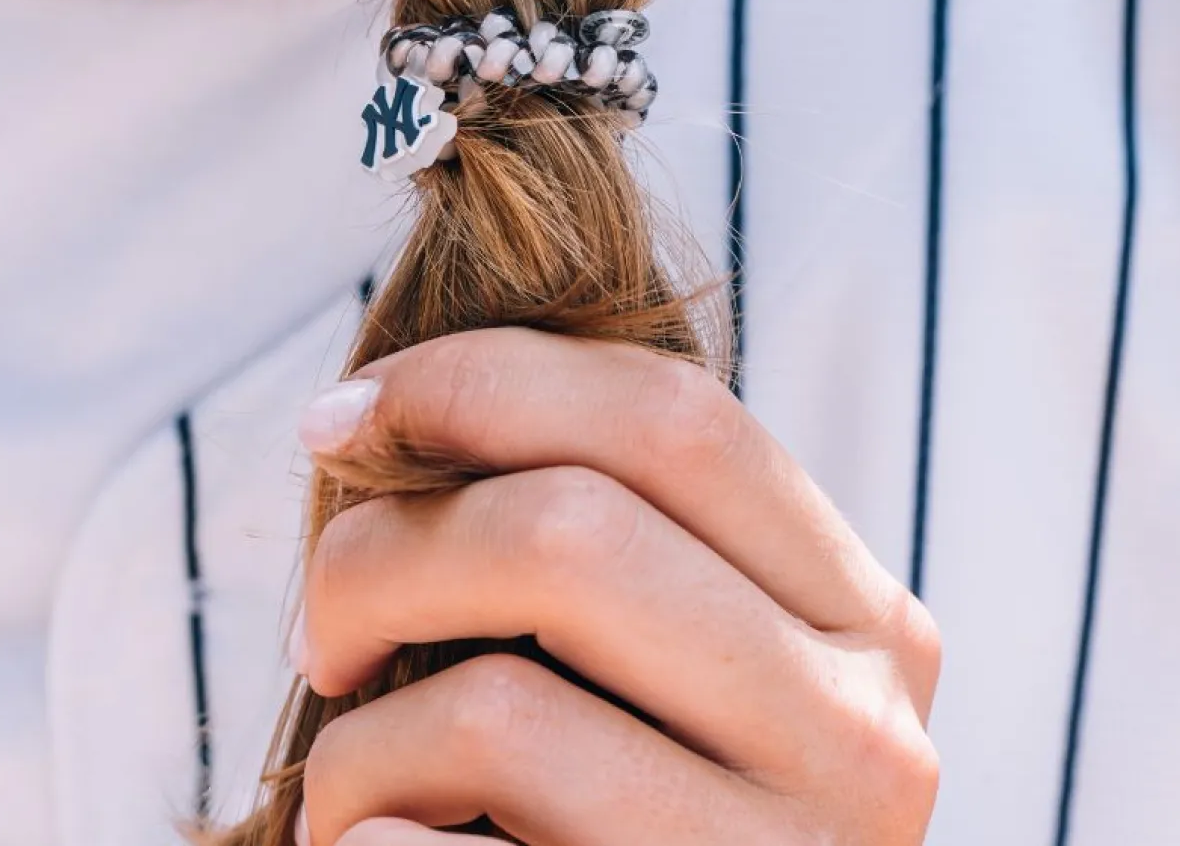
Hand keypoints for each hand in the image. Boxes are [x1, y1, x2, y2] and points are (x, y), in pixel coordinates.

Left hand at [291, 329, 940, 845]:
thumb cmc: (632, 807)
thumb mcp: (673, 653)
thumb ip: (597, 539)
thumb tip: (373, 416)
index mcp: (855, 610)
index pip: (667, 413)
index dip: (476, 380)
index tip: (343, 418)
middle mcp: (859, 730)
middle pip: (569, 530)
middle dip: (383, 551)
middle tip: (321, 628)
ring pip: (500, 708)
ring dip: (361, 741)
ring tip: (354, 783)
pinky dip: (367, 845)